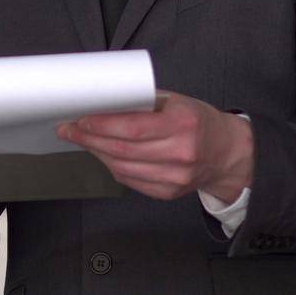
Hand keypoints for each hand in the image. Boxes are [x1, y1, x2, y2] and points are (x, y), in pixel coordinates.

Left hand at [56, 90, 252, 201]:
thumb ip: (142, 102)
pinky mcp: (168, 193)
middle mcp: (180, 153)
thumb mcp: (176, 101)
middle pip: (123, 150)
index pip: (132, 128)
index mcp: (183, 124)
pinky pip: (130, 180)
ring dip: (96, 153)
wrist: (227, 154)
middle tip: (69, 129)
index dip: (101, 125)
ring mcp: (175, 177)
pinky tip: (102, 154)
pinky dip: (112, 166)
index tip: (80, 119)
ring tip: (82, 140)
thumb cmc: (196, 121)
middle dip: (89, 139)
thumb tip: (102, 102)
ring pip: (122, 167)